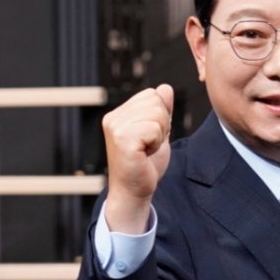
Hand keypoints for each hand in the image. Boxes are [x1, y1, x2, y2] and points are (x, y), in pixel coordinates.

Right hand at [101, 84, 173, 232]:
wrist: (134, 192)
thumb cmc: (145, 165)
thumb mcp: (158, 133)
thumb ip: (162, 111)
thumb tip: (166, 88)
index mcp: (118, 114)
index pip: (152, 94)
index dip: (161, 116)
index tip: (150, 137)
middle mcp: (113, 118)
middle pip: (156, 101)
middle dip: (162, 124)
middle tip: (149, 145)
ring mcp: (116, 128)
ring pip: (157, 114)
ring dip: (159, 135)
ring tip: (146, 150)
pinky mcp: (123, 139)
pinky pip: (154, 128)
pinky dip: (156, 143)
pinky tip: (145, 155)